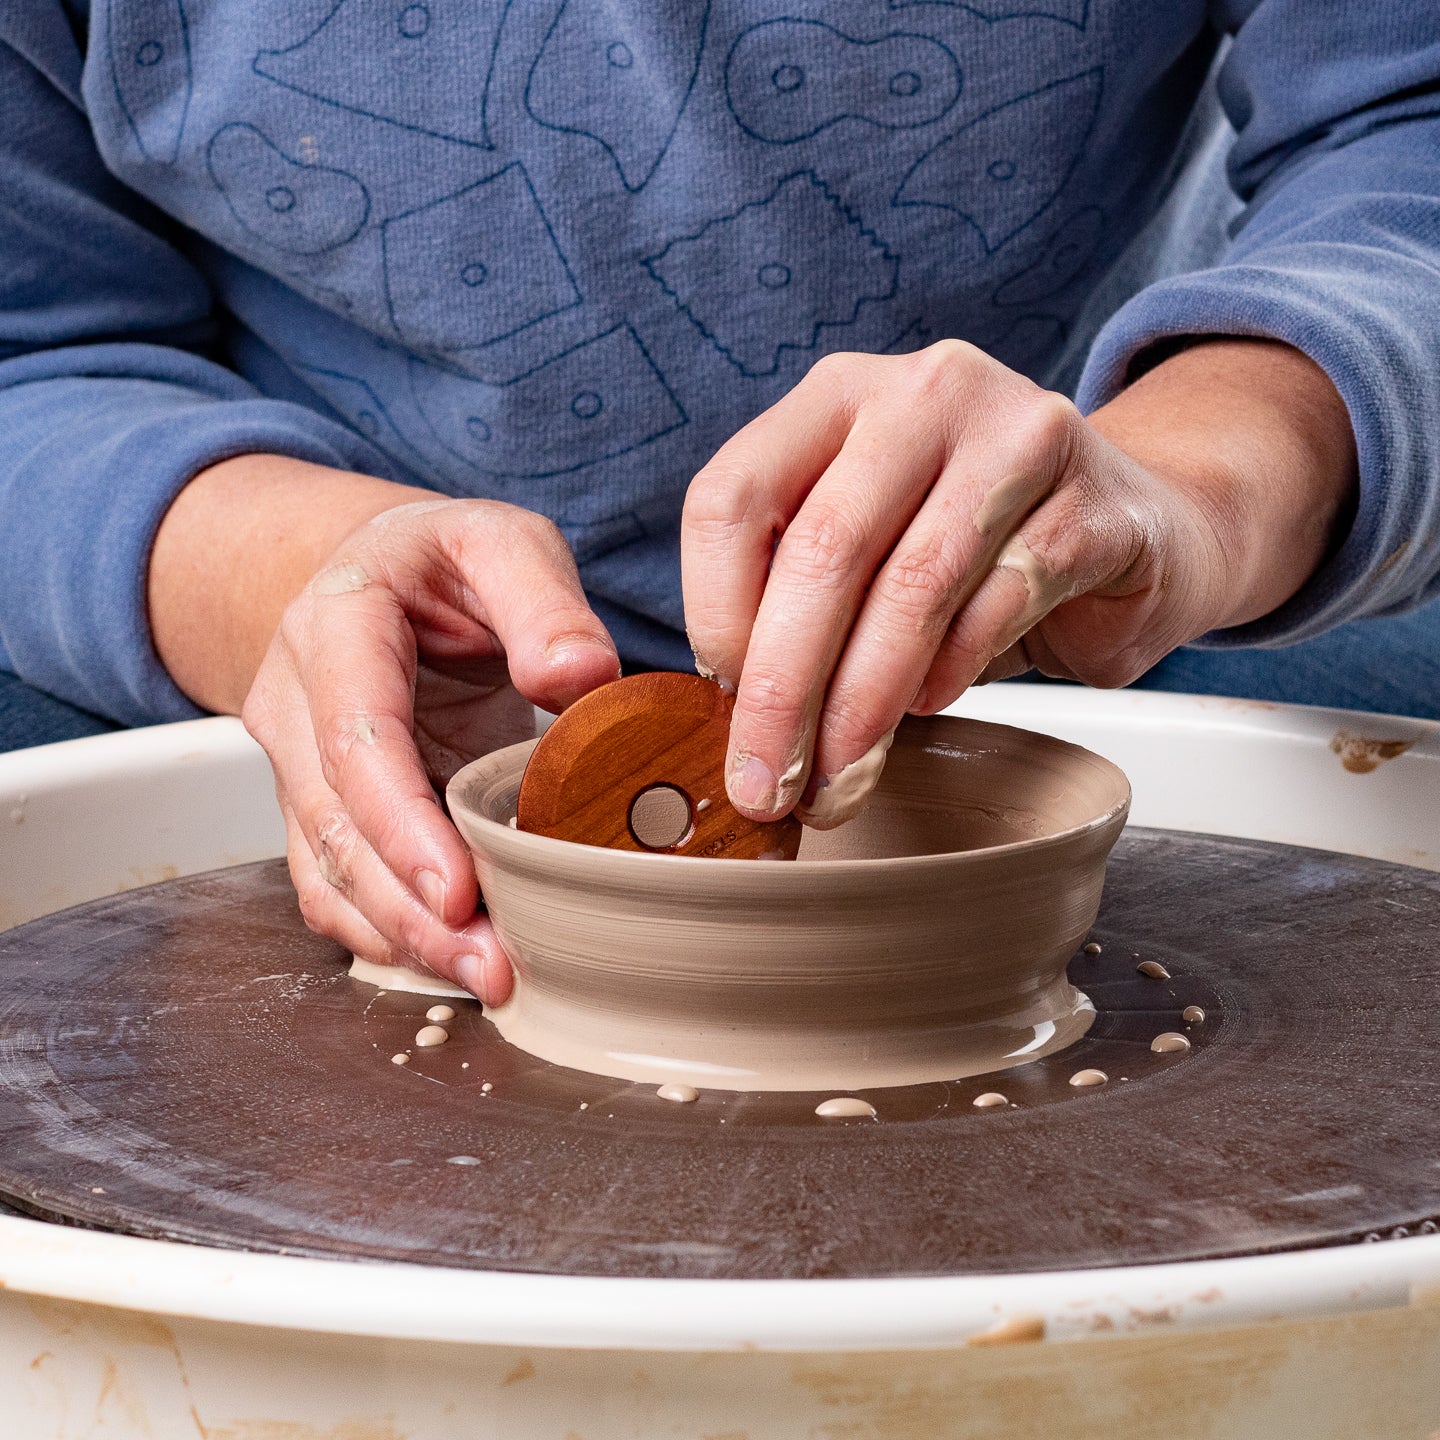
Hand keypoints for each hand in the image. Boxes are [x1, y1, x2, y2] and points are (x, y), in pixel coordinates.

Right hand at [238, 497, 619, 1000]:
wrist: (382, 572)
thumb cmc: (445, 561)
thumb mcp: (503, 543)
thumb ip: (544, 601)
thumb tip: (583, 678)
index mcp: (336, 627)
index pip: (355, 738)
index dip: (402, 824)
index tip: (457, 890)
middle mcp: (295, 702)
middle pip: (334, 824)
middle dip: (408, 907)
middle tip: (489, 964)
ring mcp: (298, 762)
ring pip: (327, 869)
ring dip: (400, 935)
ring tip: (484, 976)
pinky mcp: (321, 805)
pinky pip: (332, 883)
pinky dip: (383, 931)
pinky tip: (443, 961)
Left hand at [682, 338, 1355, 826]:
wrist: (1135, 524)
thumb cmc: (971, 543)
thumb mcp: (866, 538)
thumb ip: (796, 587)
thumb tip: (733, 710)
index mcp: (837, 395)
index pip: (732, 497)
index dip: (712, 612)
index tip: (719, 700)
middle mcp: (924, 394)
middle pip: (823, 550)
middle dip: (784, 689)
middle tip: (767, 783)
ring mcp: (1018, 438)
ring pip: (913, 586)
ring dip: (863, 705)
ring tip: (838, 779)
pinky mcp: (1093, 506)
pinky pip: (1001, 605)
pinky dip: (950, 673)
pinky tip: (926, 709)